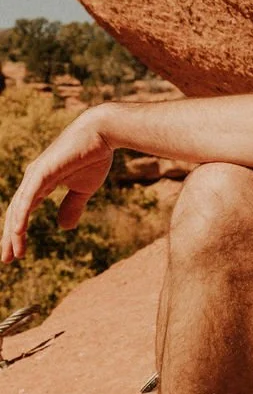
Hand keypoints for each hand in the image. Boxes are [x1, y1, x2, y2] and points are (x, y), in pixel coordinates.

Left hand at [2, 108, 113, 261]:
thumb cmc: (94, 157)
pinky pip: (27, 200)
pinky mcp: (42, 172)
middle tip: (6, 260)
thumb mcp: (83, 189)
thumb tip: (63, 228)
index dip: (18, 233)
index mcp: (40, 183)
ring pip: (18, 209)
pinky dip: (21, 217)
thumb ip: (72, 206)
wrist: (102, 134)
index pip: (23, 211)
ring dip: (13, 233)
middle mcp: (33, 179)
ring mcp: (35, 175)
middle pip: (15, 213)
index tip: (17, 254)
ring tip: (11, 254)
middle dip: (9, 238)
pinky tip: (17, 233)